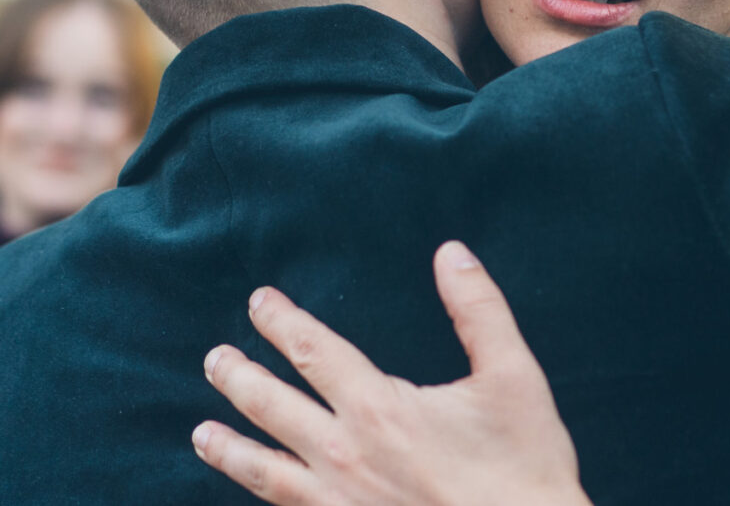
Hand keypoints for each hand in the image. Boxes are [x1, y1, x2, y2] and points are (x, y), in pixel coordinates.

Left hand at [193, 241, 590, 505]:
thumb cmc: (521, 464)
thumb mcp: (511, 374)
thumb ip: (478, 309)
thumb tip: (452, 255)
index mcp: (379, 408)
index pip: (314, 352)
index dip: (283, 322)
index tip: (261, 302)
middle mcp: (345, 455)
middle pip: (273, 406)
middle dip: (239, 377)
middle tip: (215, 358)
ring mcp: (339, 503)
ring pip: (264, 470)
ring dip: (229, 447)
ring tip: (202, 433)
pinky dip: (260, 497)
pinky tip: (254, 492)